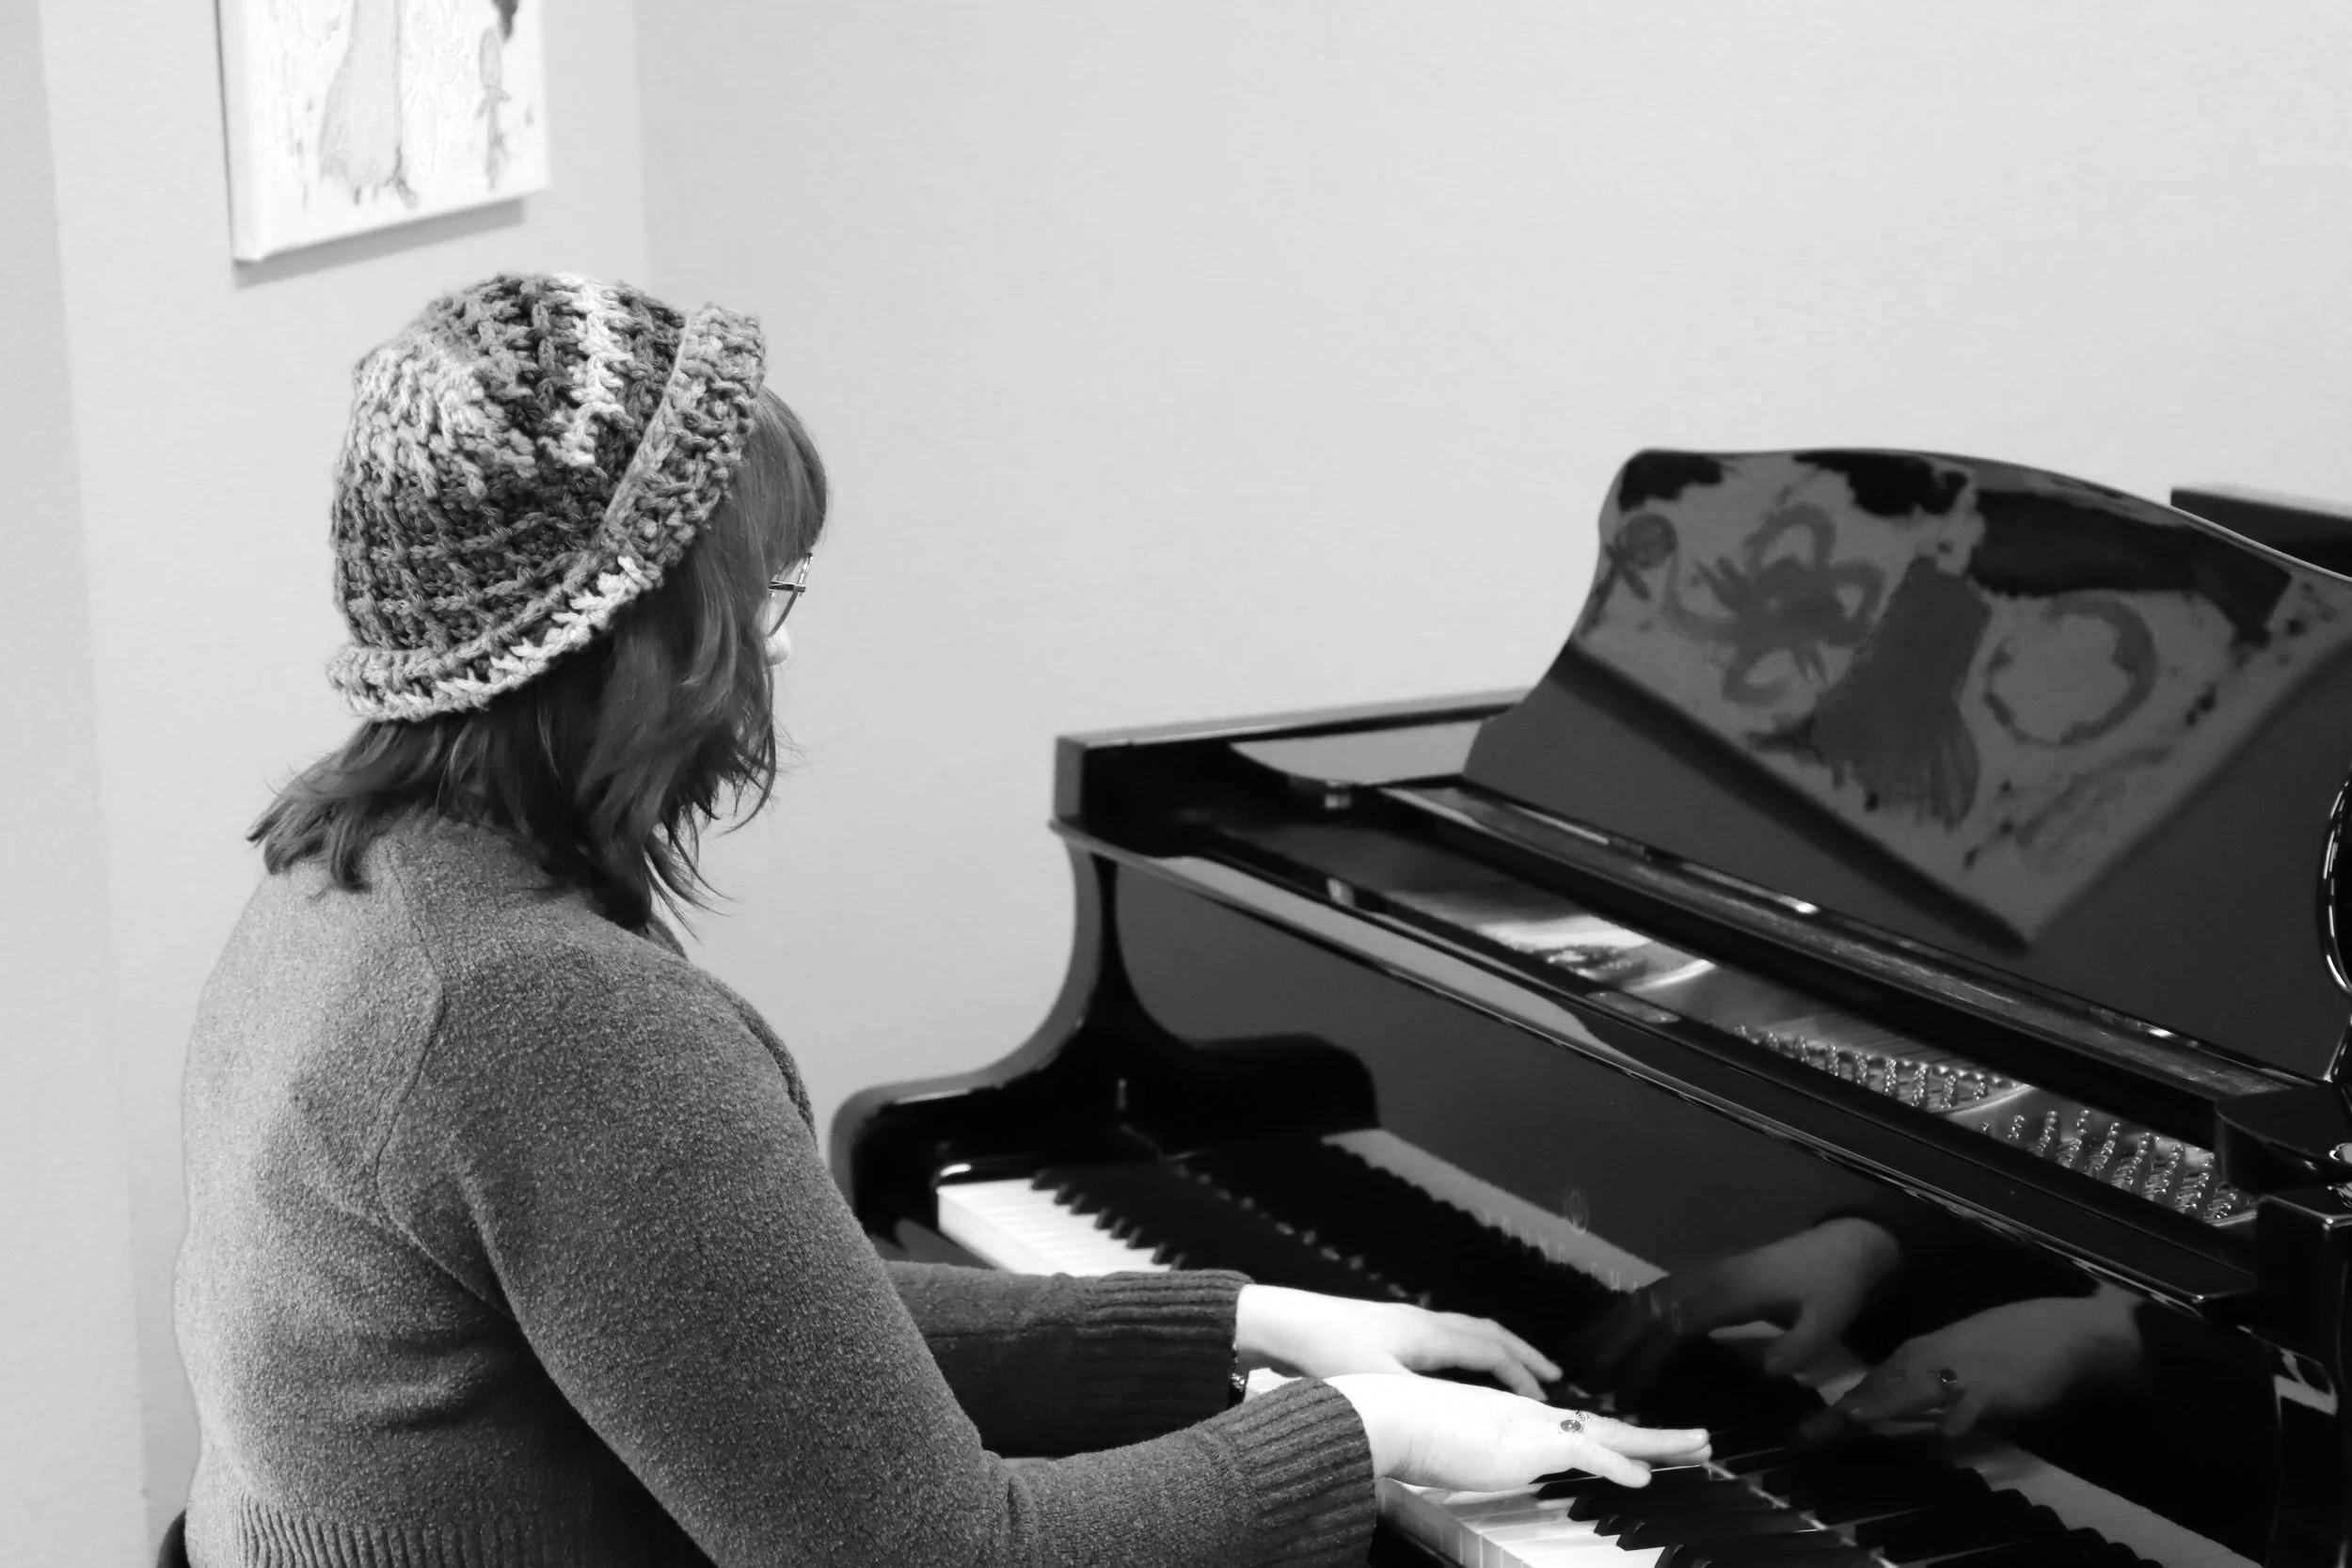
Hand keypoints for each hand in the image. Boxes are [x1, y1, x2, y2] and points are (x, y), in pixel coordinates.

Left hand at [1235, 1284, 1560, 1397]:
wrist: (1283, 1323)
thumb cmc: (1325, 1350)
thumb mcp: (1379, 1384)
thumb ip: (1422, 1404)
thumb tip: (1459, 1424)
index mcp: (1429, 1334)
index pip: (1492, 1350)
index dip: (1523, 1372)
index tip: (1546, 1394)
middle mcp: (1422, 1322)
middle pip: (1486, 1332)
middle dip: (1521, 1353)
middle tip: (1549, 1373)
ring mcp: (1404, 1323)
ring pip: (1464, 1331)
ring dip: (1493, 1349)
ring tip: (1512, 1369)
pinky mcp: (1385, 1330)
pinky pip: (1442, 1336)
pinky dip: (1465, 1351)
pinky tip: (1455, 1370)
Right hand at [1329, 1373, 1709, 1489]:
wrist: (1388, 1417)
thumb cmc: (1406, 1436)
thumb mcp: (1452, 1451)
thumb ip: (1475, 1456)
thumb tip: (1480, 1465)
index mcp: (1514, 1419)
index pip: (1578, 1429)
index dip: (1617, 1438)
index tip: (1646, 1446)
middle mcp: (1530, 1417)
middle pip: (1607, 1426)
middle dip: (1657, 1434)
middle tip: (1699, 1437)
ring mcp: (1531, 1428)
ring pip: (1610, 1433)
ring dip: (1657, 1442)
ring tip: (1697, 1446)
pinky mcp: (1526, 1444)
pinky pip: (1585, 1455)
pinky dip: (1618, 1465)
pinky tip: (1645, 1477)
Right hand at [1573, 1218, 1901, 1390]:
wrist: (1842, 1248)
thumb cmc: (1833, 1288)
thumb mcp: (1827, 1322)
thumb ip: (1797, 1349)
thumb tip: (1763, 1371)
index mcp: (1730, 1292)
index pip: (1675, 1325)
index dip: (1645, 1358)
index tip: (1624, 1392)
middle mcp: (1707, 1279)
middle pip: (1647, 1307)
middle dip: (1611, 1340)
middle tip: (1580, 1375)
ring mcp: (1703, 1274)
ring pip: (1646, 1296)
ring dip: (1611, 1324)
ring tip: (1579, 1352)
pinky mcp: (1706, 1277)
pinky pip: (1657, 1292)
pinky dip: (1628, 1311)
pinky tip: (1611, 1329)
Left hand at [1794, 1287, 2146, 1443]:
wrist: (2058, 1332)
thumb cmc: (2004, 1347)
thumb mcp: (1951, 1363)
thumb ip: (1917, 1386)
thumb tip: (1880, 1408)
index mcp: (1917, 1356)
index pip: (1867, 1385)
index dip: (1834, 1410)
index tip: (1799, 1436)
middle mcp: (1930, 1361)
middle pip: (1878, 1390)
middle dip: (1841, 1415)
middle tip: (1804, 1440)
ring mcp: (1963, 1372)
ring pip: (1916, 1390)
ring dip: (1886, 1405)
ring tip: (1855, 1421)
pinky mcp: (1998, 1386)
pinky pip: (1976, 1402)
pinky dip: (1960, 1415)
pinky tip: (1947, 1432)